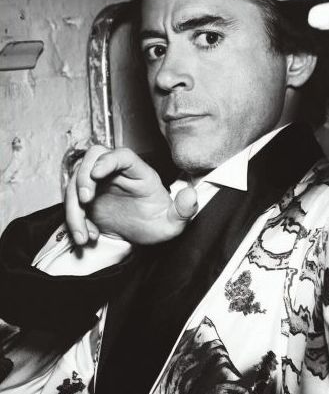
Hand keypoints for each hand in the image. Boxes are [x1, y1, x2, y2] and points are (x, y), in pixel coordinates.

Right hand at [65, 146, 197, 245]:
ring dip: (74, 207)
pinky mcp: (87, 198)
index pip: (123, 156)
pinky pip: (72, 202)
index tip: (97, 174)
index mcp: (140, 174)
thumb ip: (184, 211)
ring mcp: (100, 184)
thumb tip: (191, 195)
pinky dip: (74, 220)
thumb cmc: (157, 224)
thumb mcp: (173, 223)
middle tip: (84, 199)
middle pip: (93, 157)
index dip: (108, 159)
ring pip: (76, 181)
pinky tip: (87, 237)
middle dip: (83, 175)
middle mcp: (117, 174)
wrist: (141, 237)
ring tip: (83, 234)